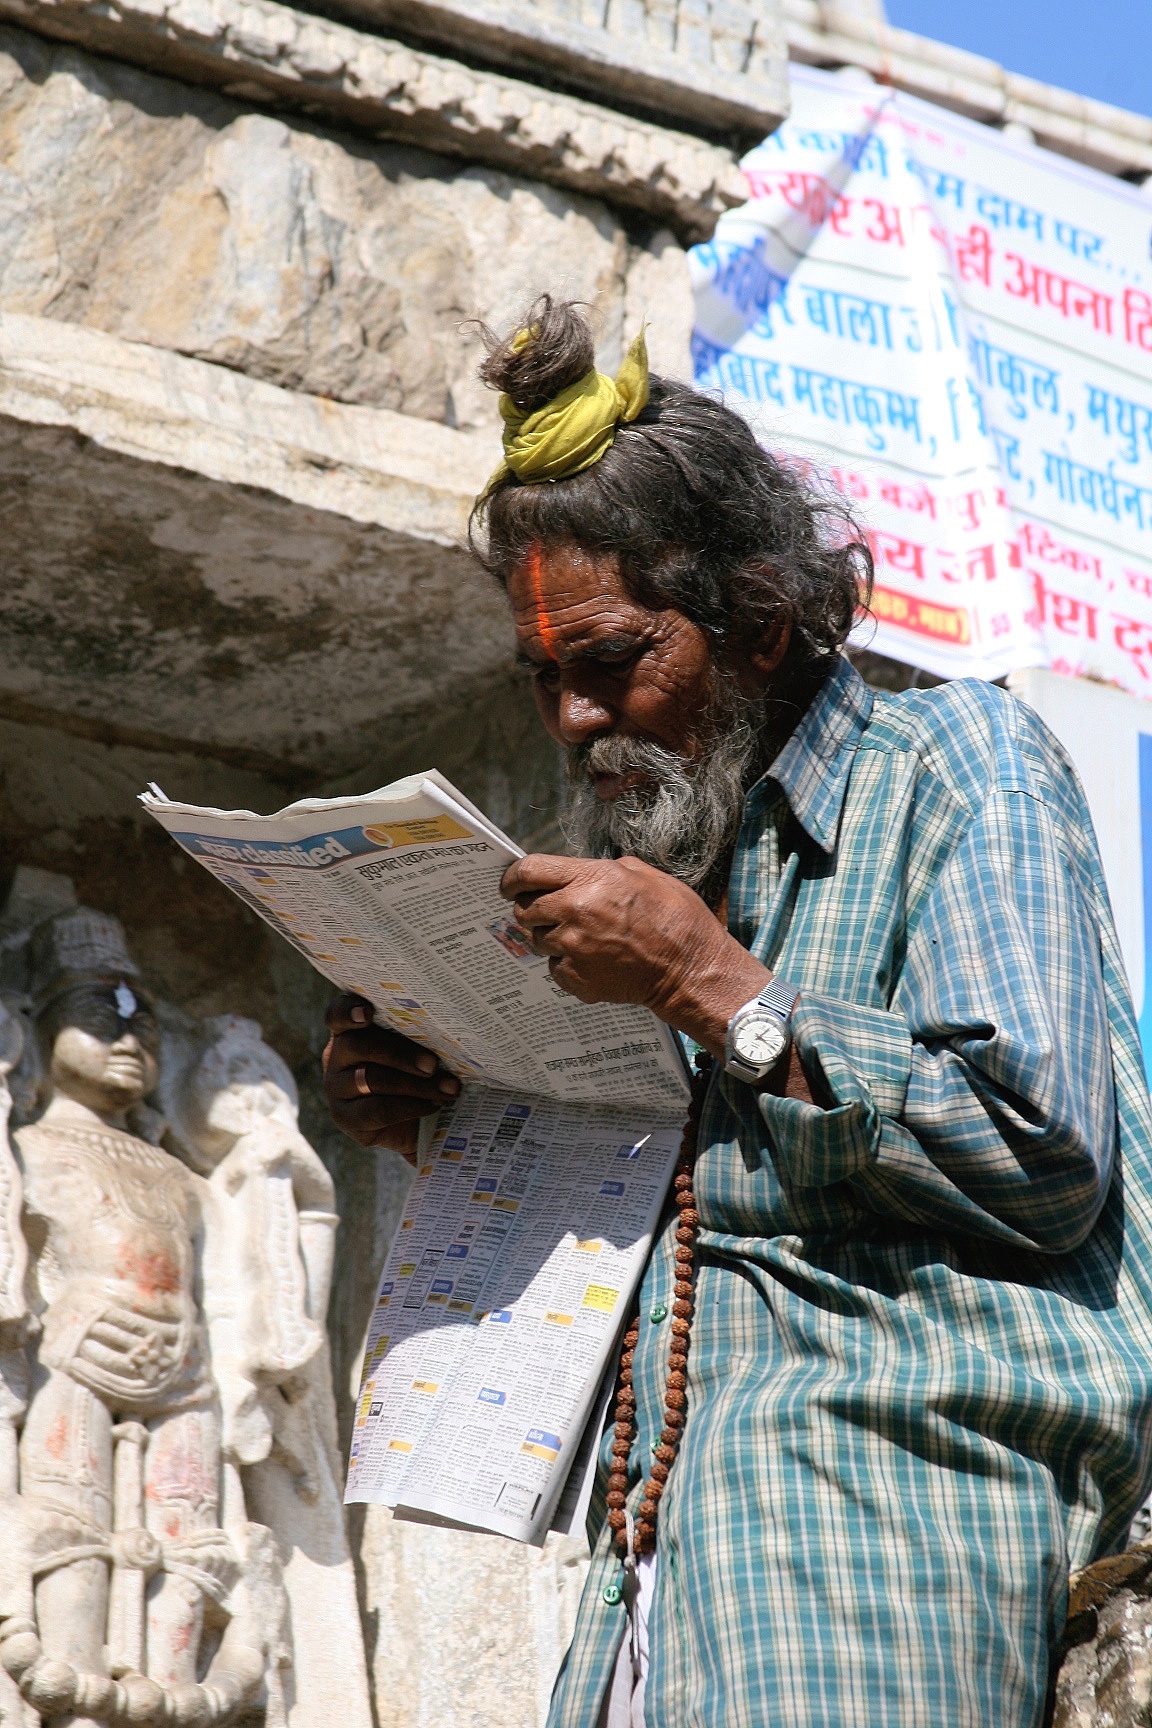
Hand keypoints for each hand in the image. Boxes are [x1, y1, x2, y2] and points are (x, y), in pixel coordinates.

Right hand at [322, 995, 460, 1162]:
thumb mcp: (416, 1049)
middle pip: (359, 1046)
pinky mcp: (344, 1117)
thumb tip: (448, 1027)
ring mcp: (336, 1088)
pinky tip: (433, 1105)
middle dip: (401, 1054)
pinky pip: (376, 1111)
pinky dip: (409, 1107)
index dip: (349, 1011)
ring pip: (372, 1079)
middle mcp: (336, 1056)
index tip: (368, 1013)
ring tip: (448, 1088)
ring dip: (416, 1085)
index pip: (337, 1014)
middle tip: (433, 1064)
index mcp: (350, 1030)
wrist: (414, 1123)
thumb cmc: (418, 1073)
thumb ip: (417, 1035)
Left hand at [500, 854, 774, 1057]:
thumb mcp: (642, 874)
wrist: (689, 968)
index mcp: (590, 879)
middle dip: (533, 910)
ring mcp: (573, 948)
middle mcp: (574, 911)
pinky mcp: (577, 978)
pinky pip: (555, 968)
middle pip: (525, 909)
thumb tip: (577, 873)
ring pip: (539, 941)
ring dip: (553, 938)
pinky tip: (595, 960)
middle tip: (550, 914)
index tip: (510, 885)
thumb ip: (602, 871)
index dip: (512, 878)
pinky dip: (568, 965)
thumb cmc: (674, 916)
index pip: (528, 871)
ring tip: (584, 938)